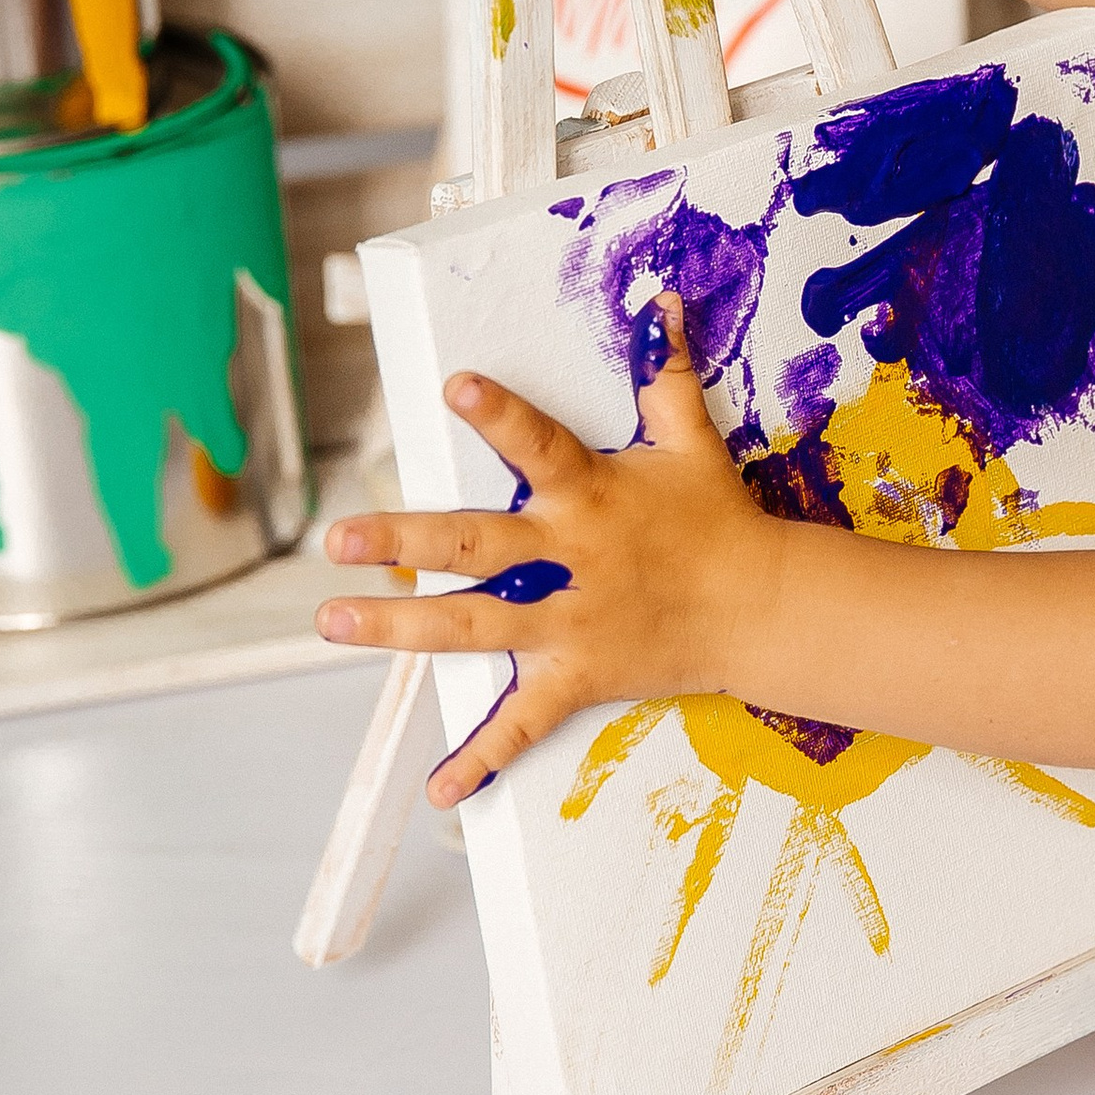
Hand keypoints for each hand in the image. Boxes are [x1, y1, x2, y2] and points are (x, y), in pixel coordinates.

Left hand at [314, 298, 781, 803]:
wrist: (760, 608)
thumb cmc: (715, 519)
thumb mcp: (689, 442)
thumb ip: (665, 376)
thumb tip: (661, 304)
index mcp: (590, 495)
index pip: (541, 445)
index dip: (501, 416)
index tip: (457, 387)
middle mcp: (569, 559)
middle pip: (476, 547)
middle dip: (404, 542)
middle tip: (339, 540)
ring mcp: (567, 623)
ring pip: (473, 626)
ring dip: (400, 627)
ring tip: (335, 621)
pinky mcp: (576, 676)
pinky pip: (524, 724)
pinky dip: (482, 761)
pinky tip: (440, 789)